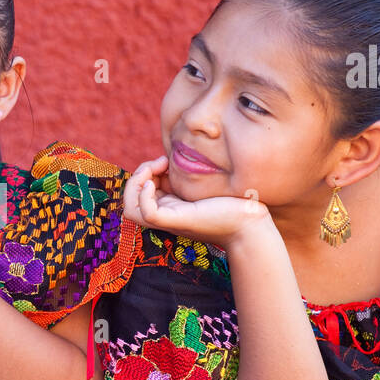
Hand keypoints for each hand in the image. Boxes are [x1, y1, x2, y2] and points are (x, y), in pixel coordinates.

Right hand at [123, 155, 272, 251]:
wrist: (251, 222)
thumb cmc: (233, 203)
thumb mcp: (203, 184)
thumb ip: (187, 175)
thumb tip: (172, 156)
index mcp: (170, 207)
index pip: (139, 194)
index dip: (144, 173)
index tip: (164, 159)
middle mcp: (166, 215)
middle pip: (129, 203)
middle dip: (136, 176)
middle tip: (160, 162)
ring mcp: (170, 220)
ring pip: (130, 210)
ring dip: (135, 185)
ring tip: (155, 169)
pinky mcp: (178, 221)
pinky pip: (146, 213)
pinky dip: (143, 195)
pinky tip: (157, 182)